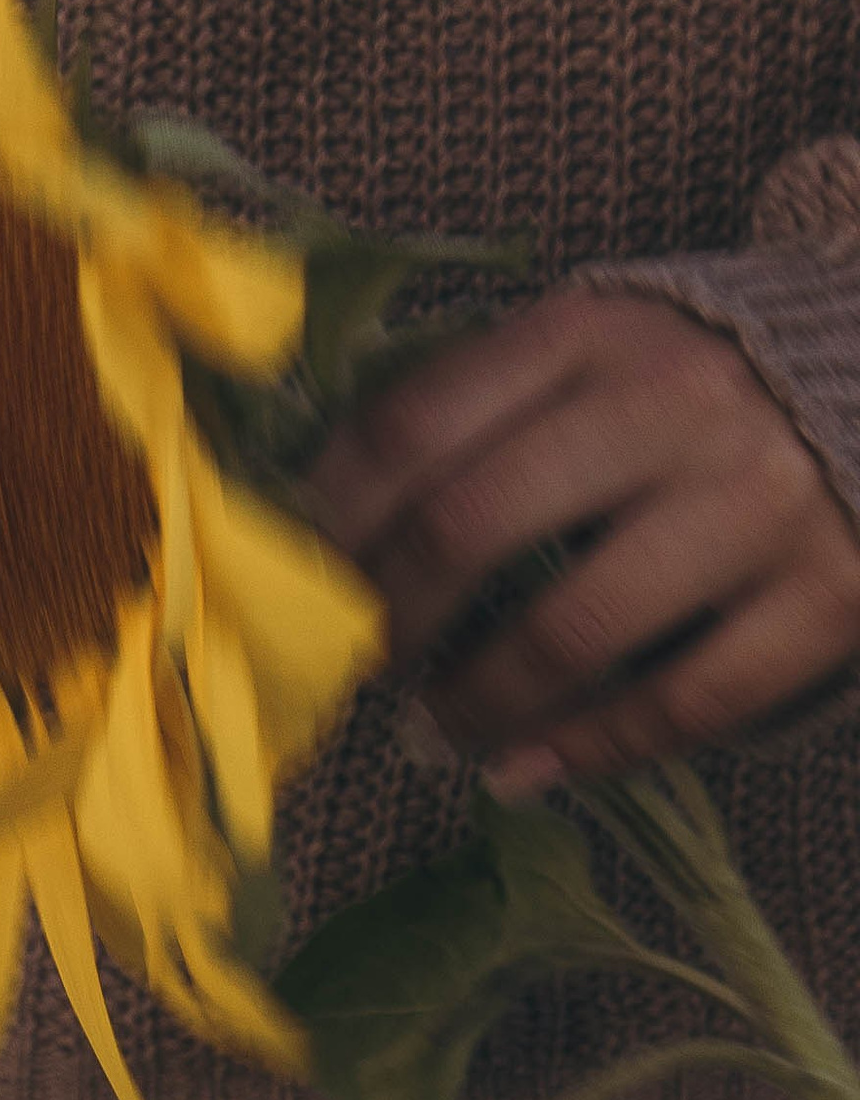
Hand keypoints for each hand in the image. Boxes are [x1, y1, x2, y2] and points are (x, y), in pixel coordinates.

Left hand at [304, 291, 859, 792]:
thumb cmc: (704, 369)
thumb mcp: (598, 339)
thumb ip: (490, 393)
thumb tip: (333, 487)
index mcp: (591, 331)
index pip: (418, 420)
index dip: (334, 507)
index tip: (293, 566)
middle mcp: (669, 407)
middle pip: (473, 524)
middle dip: (391, 610)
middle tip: (357, 658)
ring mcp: (754, 504)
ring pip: (575, 629)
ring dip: (477, 699)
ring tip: (427, 734)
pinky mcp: (831, 596)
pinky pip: (687, 698)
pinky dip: (592, 748)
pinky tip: (528, 768)